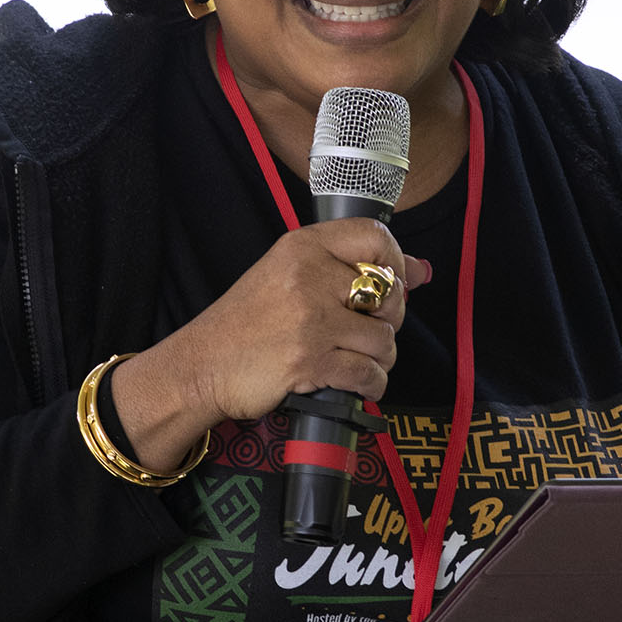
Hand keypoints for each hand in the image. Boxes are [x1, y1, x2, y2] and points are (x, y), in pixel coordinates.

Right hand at [109, 221, 430, 467]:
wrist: (201, 365)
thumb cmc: (246, 324)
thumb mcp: (290, 276)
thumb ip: (352, 268)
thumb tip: (421, 270)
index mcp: (302, 247)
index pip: (375, 237)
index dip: (396, 263)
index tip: (391, 284)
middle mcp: (308, 276)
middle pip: (389, 294)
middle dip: (387, 321)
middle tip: (361, 332)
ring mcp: (309, 319)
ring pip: (384, 339)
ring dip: (378, 358)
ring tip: (351, 358)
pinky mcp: (310, 360)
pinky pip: (370, 373)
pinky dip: (370, 384)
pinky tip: (352, 381)